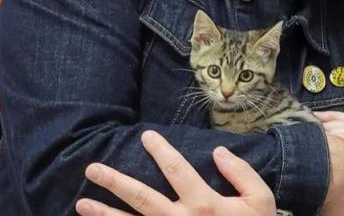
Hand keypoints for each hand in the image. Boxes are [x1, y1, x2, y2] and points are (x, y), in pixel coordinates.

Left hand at [75, 130, 275, 215]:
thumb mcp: (261, 200)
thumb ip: (241, 173)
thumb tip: (219, 151)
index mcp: (205, 204)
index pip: (177, 170)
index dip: (161, 151)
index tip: (146, 136)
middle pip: (142, 198)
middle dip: (115, 182)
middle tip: (92, 169)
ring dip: (105, 215)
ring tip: (82, 204)